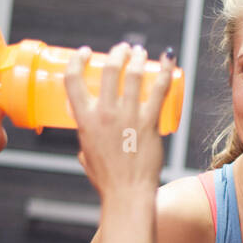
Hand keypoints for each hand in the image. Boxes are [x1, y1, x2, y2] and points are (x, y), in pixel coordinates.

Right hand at [64, 42, 175, 200]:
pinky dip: (166, 70)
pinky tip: (169, 58)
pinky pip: (159, 90)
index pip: (73, 80)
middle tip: (123, 49)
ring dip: (138, 58)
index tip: (85, 53)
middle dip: (117, 54)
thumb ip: (85, 142)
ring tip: (140, 52)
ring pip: (133, 75)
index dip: (77, 61)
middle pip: (109, 71)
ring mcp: (128, 117)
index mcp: (85, 120)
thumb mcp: (86, 155)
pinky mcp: (149, 122)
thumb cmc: (106, 179)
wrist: (127, 193)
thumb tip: (88, 136)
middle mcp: (105, 114)